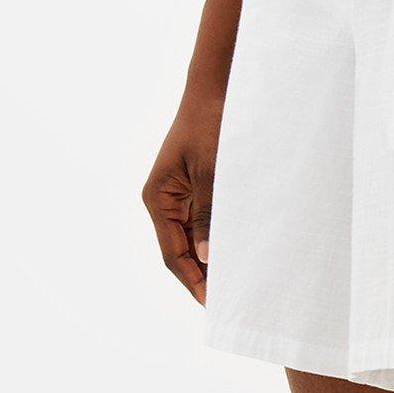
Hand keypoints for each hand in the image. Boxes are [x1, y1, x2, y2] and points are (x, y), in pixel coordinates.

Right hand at [142, 89, 223, 303]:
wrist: (215, 90)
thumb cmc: (210, 125)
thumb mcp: (212, 172)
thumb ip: (209, 215)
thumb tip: (208, 257)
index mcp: (158, 198)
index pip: (172, 253)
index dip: (193, 279)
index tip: (212, 302)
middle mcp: (163, 201)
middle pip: (180, 251)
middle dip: (202, 275)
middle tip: (228, 300)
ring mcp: (178, 196)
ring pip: (192, 239)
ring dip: (210, 259)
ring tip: (235, 282)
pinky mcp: (194, 189)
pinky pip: (203, 223)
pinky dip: (217, 239)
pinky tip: (236, 252)